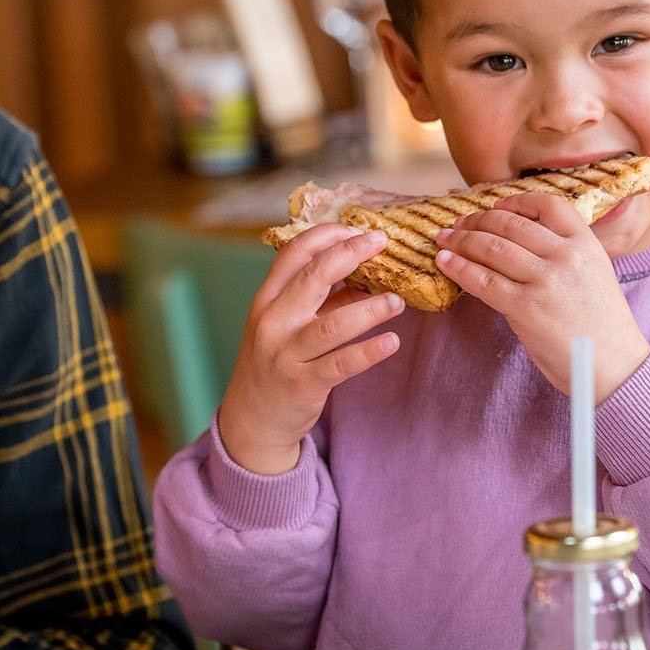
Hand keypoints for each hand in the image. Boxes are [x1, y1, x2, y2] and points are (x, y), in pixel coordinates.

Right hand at [217, 224, 404, 475]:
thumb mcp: (287, 325)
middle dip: (351, 254)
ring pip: (332, 324)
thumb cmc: (275, 363)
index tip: (359, 229)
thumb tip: (367, 280)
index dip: (328, 235)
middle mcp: (272, 321)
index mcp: (267, 299)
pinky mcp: (302, 384)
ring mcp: (285, 353)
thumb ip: (322, 301)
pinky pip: (340, 364)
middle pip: (313, 277)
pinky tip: (391, 341)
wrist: (251, 420)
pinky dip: (368, 351)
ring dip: (370, 309)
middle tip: (382, 242)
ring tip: (398, 301)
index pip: (294, 253)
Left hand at [436, 193, 649, 400]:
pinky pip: (483, 280)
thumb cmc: (601, 326)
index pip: (547, 204)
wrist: (616, 366)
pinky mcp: (526, 308)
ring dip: (461, 240)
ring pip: (492, 248)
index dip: (516, 202)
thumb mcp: (592, 274)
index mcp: (585, 243)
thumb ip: (561, 255)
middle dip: (478, 221)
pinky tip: (446, 262)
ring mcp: (545, 280)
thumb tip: (514, 244)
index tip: (495, 207)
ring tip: (445, 240)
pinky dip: (459, 268)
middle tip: (459, 224)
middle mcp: (565, 256)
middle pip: (511, 224)